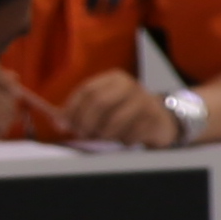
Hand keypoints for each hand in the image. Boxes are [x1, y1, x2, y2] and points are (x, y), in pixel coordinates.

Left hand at [55, 70, 177, 146]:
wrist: (161, 119)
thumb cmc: (125, 113)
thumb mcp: (104, 106)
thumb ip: (80, 111)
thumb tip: (58, 121)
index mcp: (114, 79)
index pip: (86, 90)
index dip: (72, 109)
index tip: (64, 125)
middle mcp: (129, 85)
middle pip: (99, 103)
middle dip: (86, 122)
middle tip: (82, 134)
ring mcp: (143, 101)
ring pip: (114, 121)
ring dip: (104, 134)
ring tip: (104, 137)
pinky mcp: (153, 118)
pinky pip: (129, 134)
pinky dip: (123, 140)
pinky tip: (126, 138)